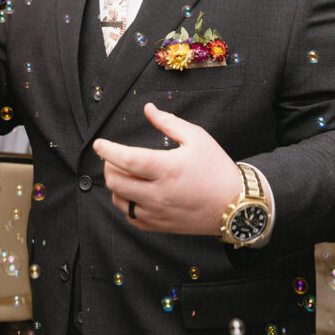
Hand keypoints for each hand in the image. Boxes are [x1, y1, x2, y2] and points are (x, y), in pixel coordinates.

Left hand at [93, 103, 240, 234]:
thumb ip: (168, 122)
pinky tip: (135, 192)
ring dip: (116, 184)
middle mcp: (158, 193)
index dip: (108, 150)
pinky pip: (130, 216)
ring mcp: (157, 212)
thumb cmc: (216, 169)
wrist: (235, 205)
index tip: (99, 143)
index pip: (126, 159)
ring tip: (127, 173)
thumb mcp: (197, 138)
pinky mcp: (159, 225)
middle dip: (109, 165)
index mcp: (166, 168)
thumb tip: (148, 108)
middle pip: (115, 181)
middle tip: (116, 157)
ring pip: (119, 200)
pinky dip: (126, 203)